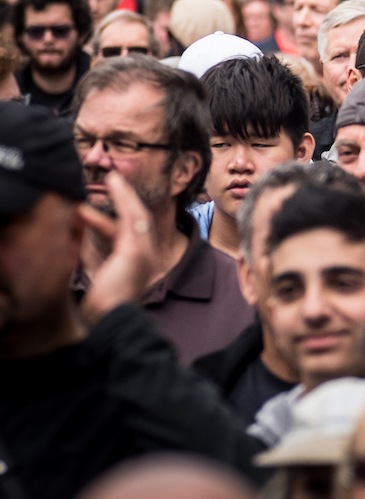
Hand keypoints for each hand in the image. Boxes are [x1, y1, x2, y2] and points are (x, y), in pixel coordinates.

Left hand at [79, 172, 154, 324]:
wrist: (112, 320)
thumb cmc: (103, 309)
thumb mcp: (103, 284)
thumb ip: (101, 267)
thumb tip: (83, 253)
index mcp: (140, 265)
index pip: (133, 234)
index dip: (122, 216)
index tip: (111, 203)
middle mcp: (148, 256)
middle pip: (140, 220)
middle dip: (128, 199)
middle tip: (115, 180)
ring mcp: (144, 253)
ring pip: (137, 215)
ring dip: (125, 194)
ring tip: (113, 178)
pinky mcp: (136, 250)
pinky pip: (130, 217)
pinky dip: (122, 199)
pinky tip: (114, 187)